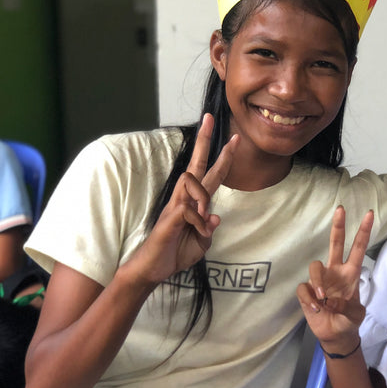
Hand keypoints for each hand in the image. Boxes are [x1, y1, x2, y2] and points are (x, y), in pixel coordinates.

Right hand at [122, 114, 237, 288]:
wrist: (152, 269)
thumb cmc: (175, 253)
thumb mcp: (201, 243)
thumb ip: (208, 229)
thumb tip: (215, 216)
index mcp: (194, 203)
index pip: (210, 175)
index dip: (223, 158)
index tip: (234, 139)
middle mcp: (184, 199)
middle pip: (196, 165)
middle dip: (205, 142)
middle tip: (211, 118)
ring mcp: (176, 207)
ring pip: (193, 183)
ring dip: (204, 197)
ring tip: (204, 217)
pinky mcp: (170, 219)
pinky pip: (189, 211)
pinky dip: (198, 223)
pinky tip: (196, 232)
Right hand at [296, 206, 373, 354]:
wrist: (336, 334)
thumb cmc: (348, 320)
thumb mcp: (356, 315)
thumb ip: (348, 307)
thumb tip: (331, 301)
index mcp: (351, 274)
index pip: (358, 248)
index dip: (363, 232)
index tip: (369, 214)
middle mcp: (335, 272)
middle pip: (335, 243)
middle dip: (338, 226)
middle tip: (340, 209)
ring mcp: (320, 281)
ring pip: (315, 267)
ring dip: (318, 283)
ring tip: (324, 301)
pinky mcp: (307, 292)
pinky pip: (304, 288)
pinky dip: (309, 299)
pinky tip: (316, 309)